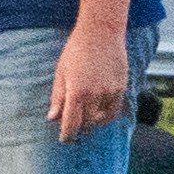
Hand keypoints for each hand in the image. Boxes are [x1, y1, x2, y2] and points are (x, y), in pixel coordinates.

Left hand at [50, 25, 132, 140]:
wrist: (101, 33)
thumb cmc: (76, 51)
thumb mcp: (61, 72)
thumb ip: (57, 97)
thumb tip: (52, 118)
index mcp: (77, 92)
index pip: (72, 123)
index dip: (67, 134)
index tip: (64, 140)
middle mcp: (95, 95)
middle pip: (87, 123)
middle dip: (79, 129)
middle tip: (73, 130)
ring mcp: (111, 92)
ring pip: (102, 118)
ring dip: (93, 122)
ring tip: (86, 122)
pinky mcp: (122, 88)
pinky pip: (115, 110)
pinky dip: (107, 115)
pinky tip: (99, 114)